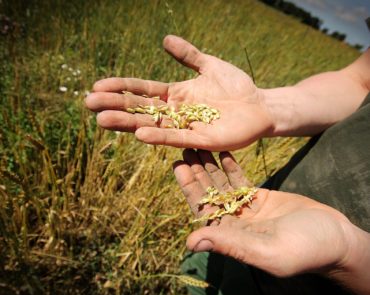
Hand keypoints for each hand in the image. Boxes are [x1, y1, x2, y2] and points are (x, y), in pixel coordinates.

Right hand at [85, 35, 273, 150]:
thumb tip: (164, 39)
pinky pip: (176, 138)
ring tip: (103, 120)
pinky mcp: (201, 140)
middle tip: (88, 102)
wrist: (260, 105)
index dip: (121, 88)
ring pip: (152, 125)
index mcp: (175, 94)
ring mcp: (187, 127)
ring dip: (128, 123)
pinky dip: (159, 136)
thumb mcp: (209, 65)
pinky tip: (140, 134)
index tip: (97, 85)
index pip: (142, 90)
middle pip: (140, 109)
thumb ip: (188, 55)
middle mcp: (176, 112)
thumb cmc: (236, 86)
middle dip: (115, 105)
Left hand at [173, 150, 369, 294]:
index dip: (189, 188)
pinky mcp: (260, 198)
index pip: (202, 210)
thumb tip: (191, 243)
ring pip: (222, 185)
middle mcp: (234, 223)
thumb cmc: (305, 249)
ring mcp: (246, 209)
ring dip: (210, 166)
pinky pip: (240, 180)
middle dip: (196, 172)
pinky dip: (231, 166)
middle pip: (209, 194)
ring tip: (199, 145)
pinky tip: (222, 152)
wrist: (335, 238)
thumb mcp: (266, 251)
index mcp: (230, 237)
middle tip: (185, 148)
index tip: (179, 166)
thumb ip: (230, 245)